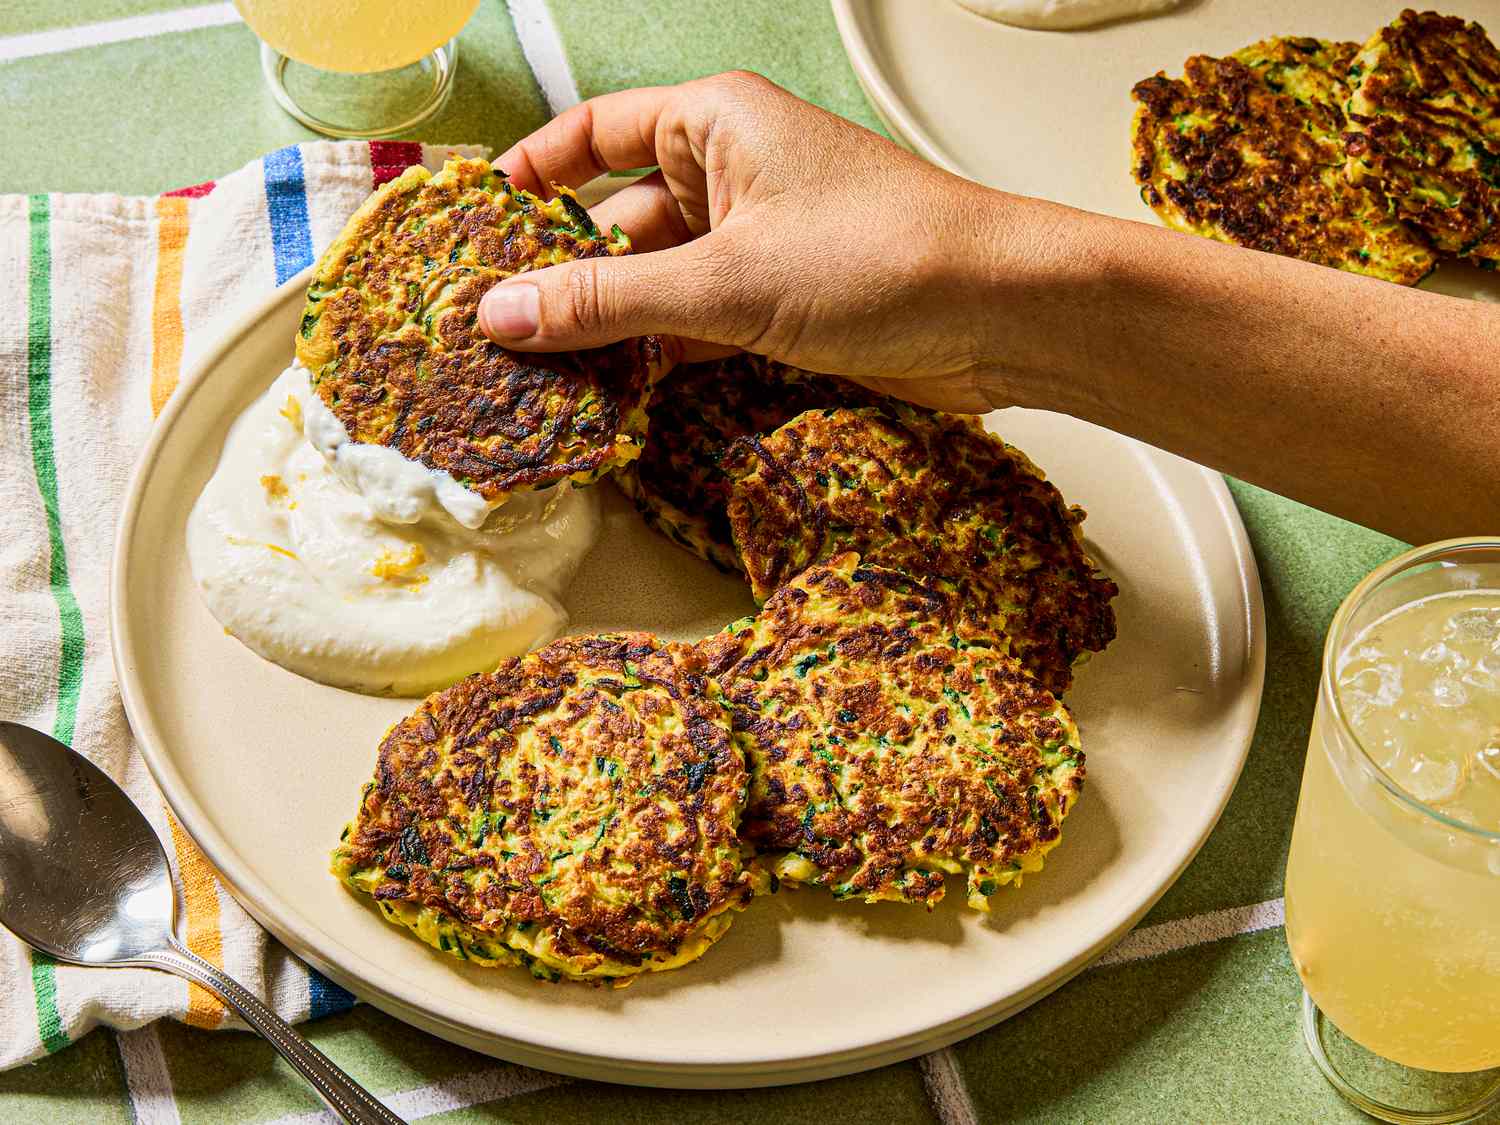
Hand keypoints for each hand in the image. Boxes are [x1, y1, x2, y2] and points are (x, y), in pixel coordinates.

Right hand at [479, 71, 1035, 411]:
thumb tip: (505, 313)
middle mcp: (732, 172)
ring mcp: (758, 241)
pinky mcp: (781, 302)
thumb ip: (608, 299)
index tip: (470, 232)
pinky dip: (658, 353)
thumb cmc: (889, 255)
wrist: (1003, 317)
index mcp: (714, 122)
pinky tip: (615, 392)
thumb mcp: (727, 279)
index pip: (590, 136)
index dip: (526, 181)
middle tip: (495, 331)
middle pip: (615, 219)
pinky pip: (695, 321)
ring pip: (655, 280)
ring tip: (538, 374)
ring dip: (608, 325)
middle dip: (561, 274)